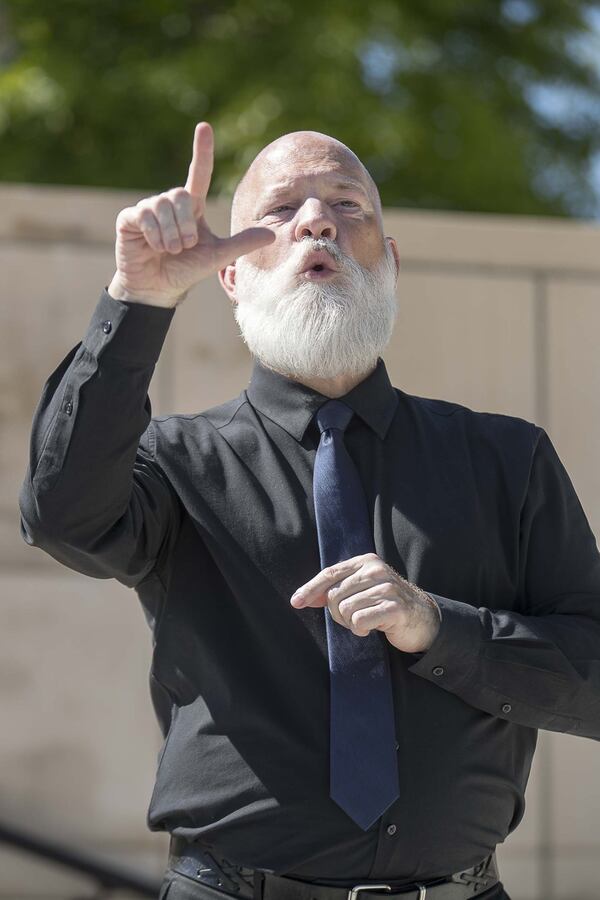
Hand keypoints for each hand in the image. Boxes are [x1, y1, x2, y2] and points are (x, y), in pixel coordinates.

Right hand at [108, 122, 274, 306]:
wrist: (158, 289)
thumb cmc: (187, 270)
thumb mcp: (217, 257)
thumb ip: (241, 244)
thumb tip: (272, 235)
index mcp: (192, 208)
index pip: (199, 173)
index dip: (202, 151)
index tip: (204, 127)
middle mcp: (170, 203)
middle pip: (181, 195)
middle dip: (186, 225)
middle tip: (186, 247)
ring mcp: (148, 209)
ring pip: (163, 204)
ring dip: (172, 233)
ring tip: (172, 250)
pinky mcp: (129, 218)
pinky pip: (144, 215)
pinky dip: (154, 234)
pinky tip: (155, 247)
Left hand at [290, 553, 440, 653]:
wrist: (423, 618)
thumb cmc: (386, 604)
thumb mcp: (361, 590)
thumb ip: (336, 590)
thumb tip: (304, 597)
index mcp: (366, 561)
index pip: (330, 573)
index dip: (310, 589)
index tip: (296, 602)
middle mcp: (376, 570)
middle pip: (334, 595)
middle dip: (338, 613)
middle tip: (355, 617)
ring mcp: (387, 587)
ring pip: (345, 610)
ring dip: (351, 623)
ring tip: (367, 621)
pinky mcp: (394, 607)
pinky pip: (359, 621)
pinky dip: (361, 629)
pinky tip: (373, 628)